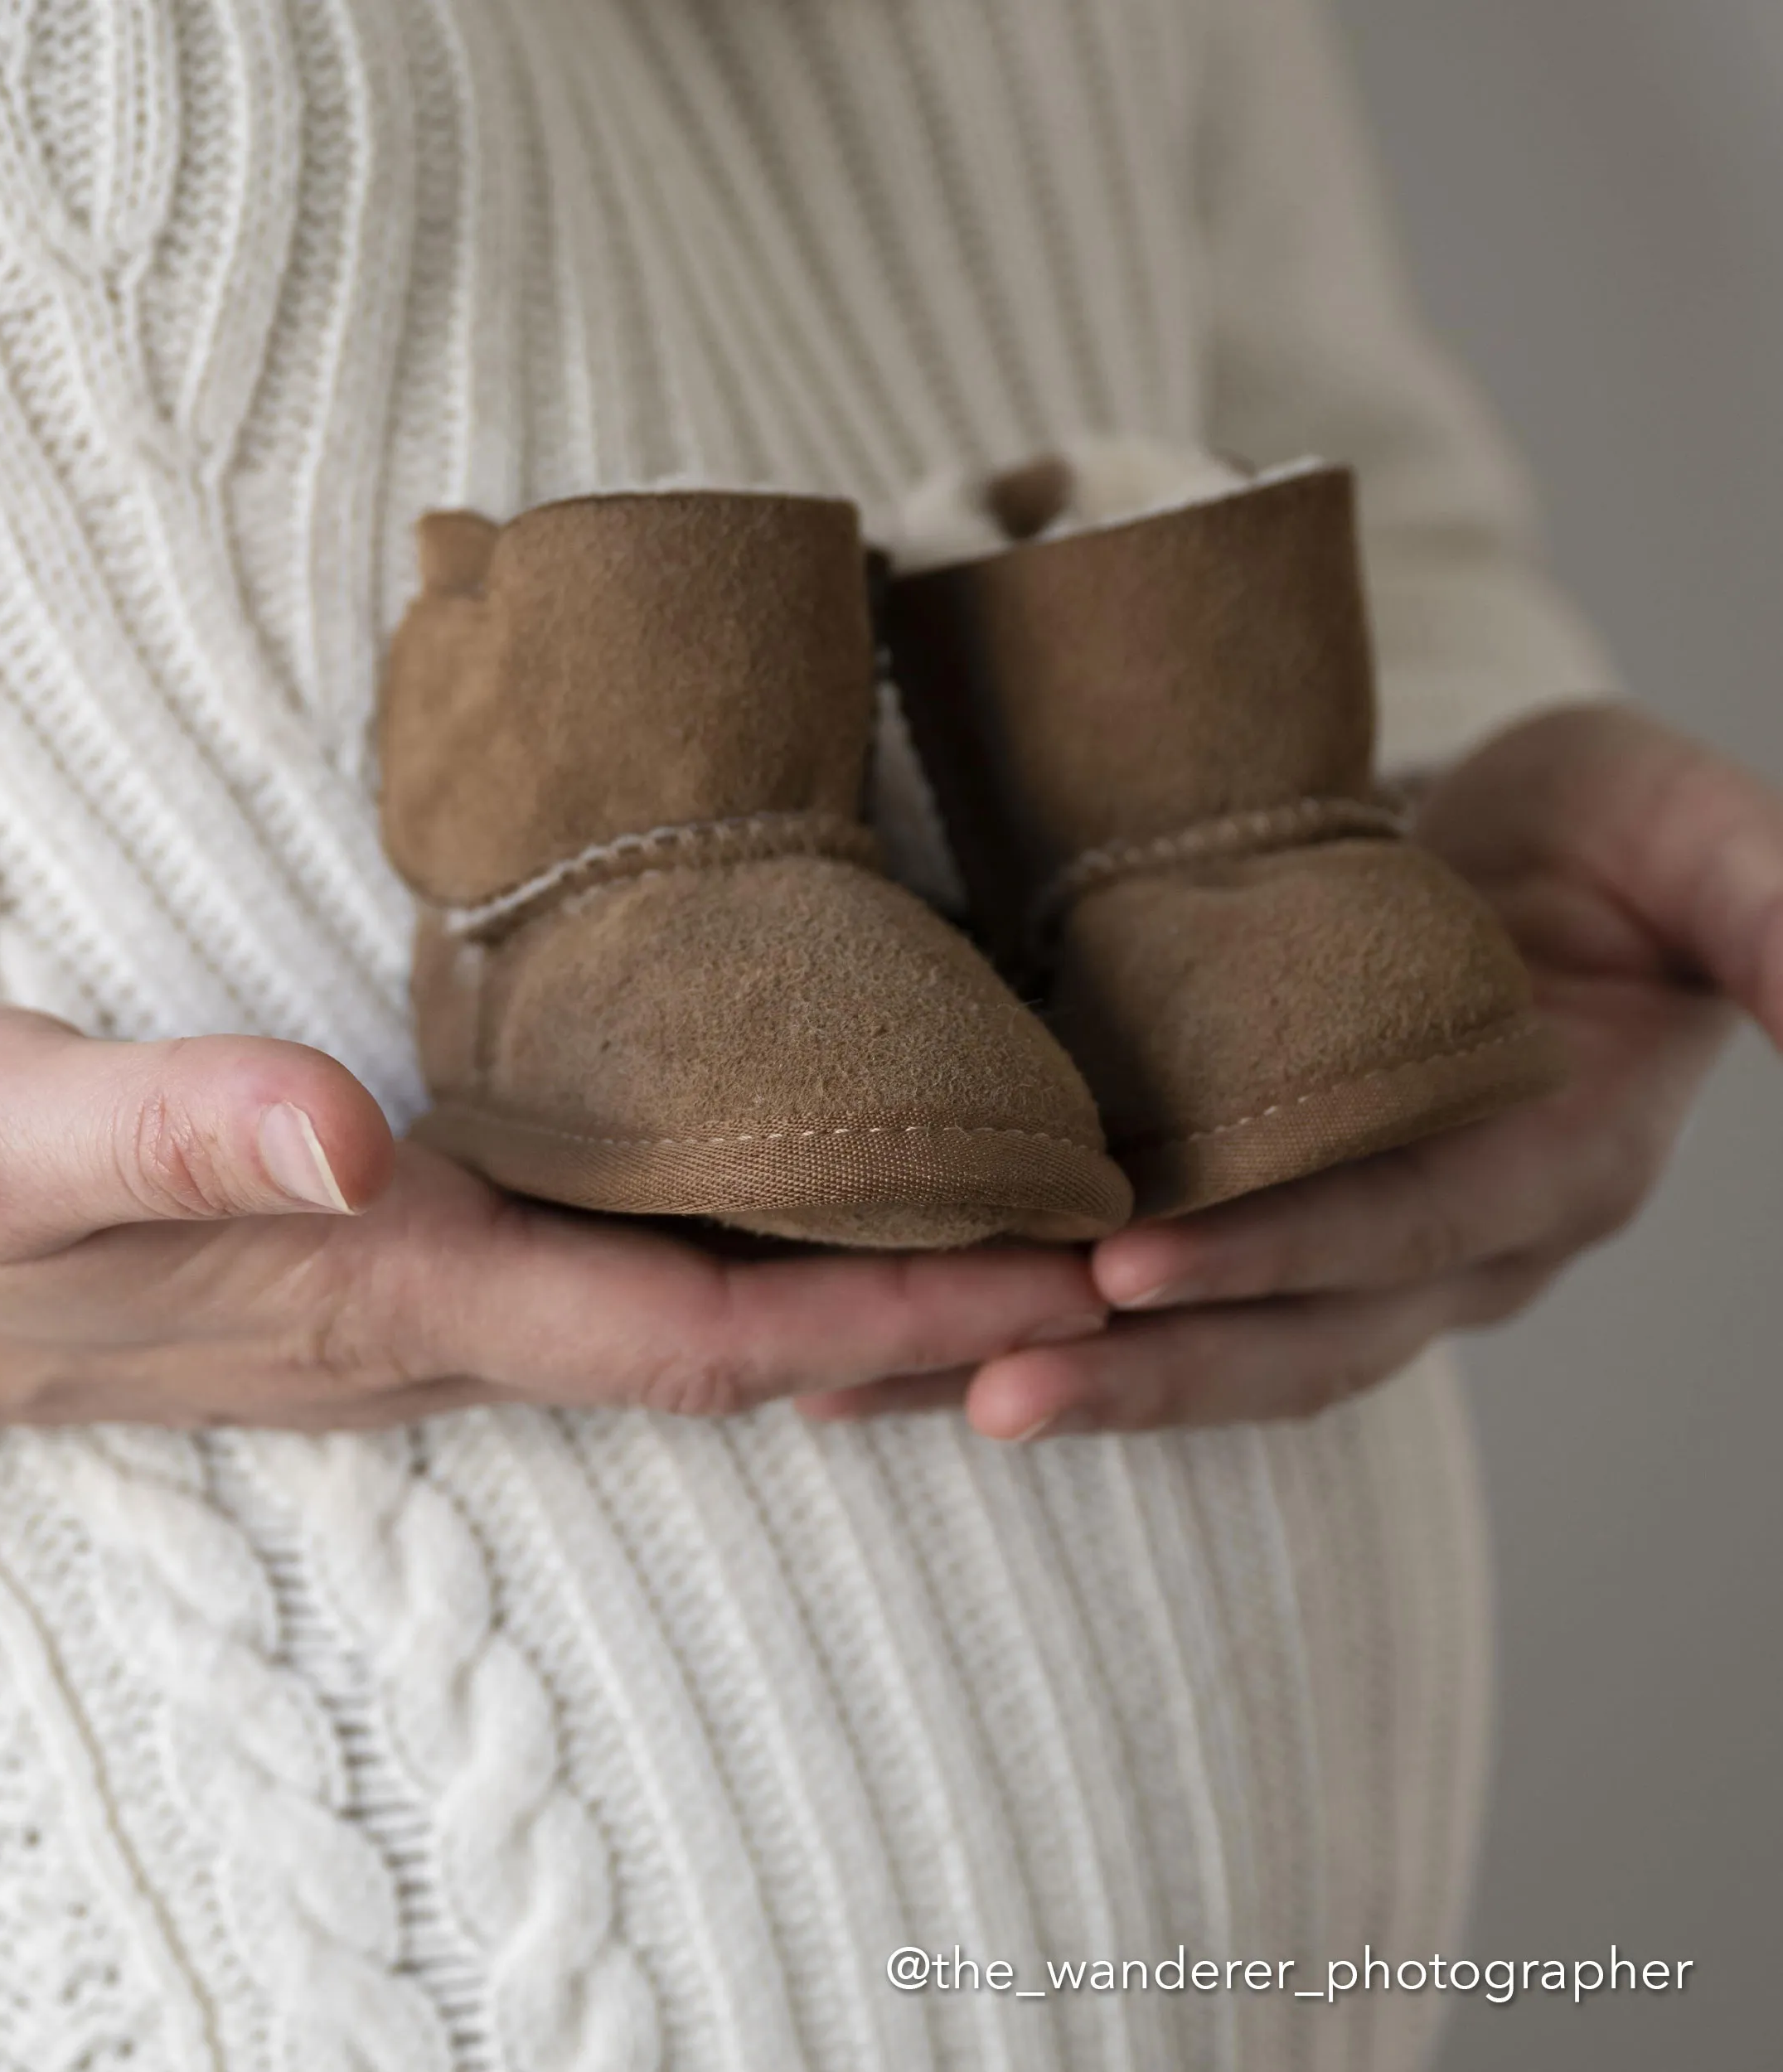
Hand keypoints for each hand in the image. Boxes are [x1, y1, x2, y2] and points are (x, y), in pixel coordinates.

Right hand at [0, 996, 1110, 1454]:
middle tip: (1100, 1247)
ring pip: (675, 1305)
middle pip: (727, 1335)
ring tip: (998, 1215)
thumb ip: (172, 1135)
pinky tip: (771, 1173)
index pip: (686, 1327)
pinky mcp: (349, 1248)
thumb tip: (345, 1144)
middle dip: (918, 1307)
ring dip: (840, 1277)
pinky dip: (718, 1230)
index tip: (1047, 1281)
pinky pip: (589, 1256)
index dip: (878, 1310)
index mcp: (379, 1292)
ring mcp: (388, 1291)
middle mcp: (417, 1310)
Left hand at [800, 704, 1782, 1438]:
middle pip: (1278, 1338)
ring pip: (1182, 1349)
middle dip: (1135, 1371)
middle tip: (976, 1385)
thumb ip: (1770, 902)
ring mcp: (1320, 1253)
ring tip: (867, 1391)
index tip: (1131, 1263)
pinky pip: (1118, 1302)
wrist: (1475, 853)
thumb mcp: (1691, 828)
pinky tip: (861, 1340)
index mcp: (1544, 1170)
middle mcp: (1429, 1245)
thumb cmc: (1585, 830)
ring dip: (1035, 1372)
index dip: (1281, 1252)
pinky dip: (1002, 1322)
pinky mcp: (1226, 1225)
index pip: (1407, 1228)